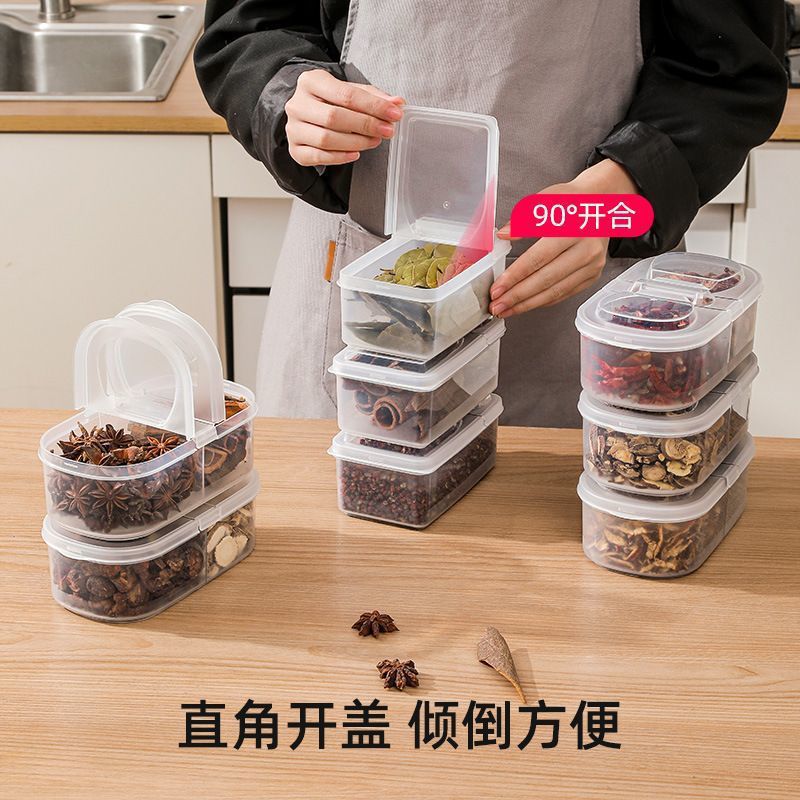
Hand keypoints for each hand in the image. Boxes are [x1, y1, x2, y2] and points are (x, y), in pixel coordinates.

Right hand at [285, 69, 404, 166]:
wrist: (305, 112)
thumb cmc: (329, 101)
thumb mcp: (350, 92)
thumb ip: (373, 97)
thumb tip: (397, 103)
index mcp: (311, 82)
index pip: (346, 94)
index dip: (373, 106)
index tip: (394, 113)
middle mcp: (298, 104)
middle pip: (334, 117)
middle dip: (366, 125)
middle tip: (387, 130)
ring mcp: (293, 128)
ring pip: (326, 139)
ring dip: (356, 143)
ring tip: (374, 141)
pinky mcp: (295, 150)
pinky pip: (318, 157)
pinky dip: (340, 158)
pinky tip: (355, 154)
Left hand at [489, 160, 637, 317]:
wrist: (602, 204)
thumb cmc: (571, 201)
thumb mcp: (545, 201)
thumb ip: (522, 219)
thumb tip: (503, 235)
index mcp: (573, 229)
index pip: (538, 258)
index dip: (515, 276)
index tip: (497, 288)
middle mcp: (586, 250)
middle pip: (546, 279)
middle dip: (518, 296)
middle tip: (498, 305)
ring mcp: (592, 265)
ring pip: (556, 291)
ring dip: (528, 304)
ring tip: (507, 310)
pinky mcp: (593, 276)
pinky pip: (565, 294)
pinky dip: (543, 301)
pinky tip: (526, 305)